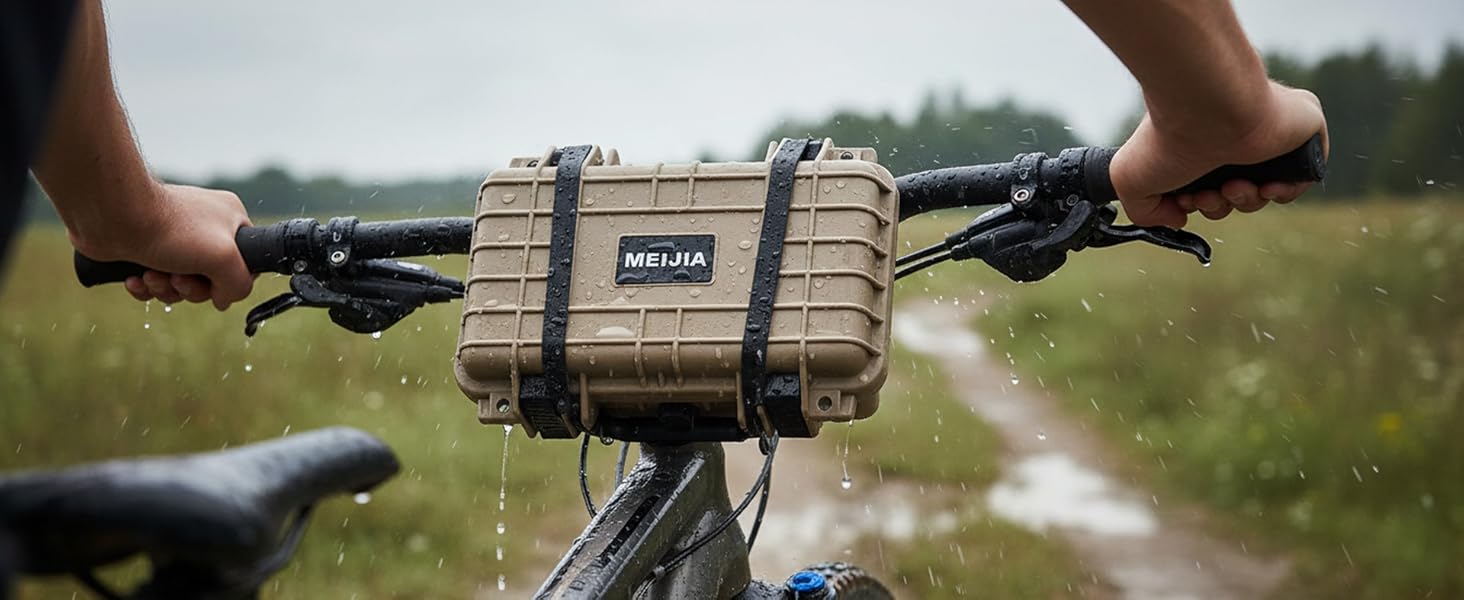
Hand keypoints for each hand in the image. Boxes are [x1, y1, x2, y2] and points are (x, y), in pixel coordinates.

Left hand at [69, 183, 253, 309]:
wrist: (112, 216)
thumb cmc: (170, 229)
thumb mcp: (223, 257)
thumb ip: (239, 283)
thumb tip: (225, 300)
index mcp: (230, 220)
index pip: (246, 262)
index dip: (230, 281)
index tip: (213, 283)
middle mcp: (204, 227)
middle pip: (211, 279)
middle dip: (190, 288)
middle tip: (177, 279)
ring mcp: (173, 239)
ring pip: (180, 283)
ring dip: (165, 289)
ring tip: (151, 275)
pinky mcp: (145, 250)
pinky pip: (154, 282)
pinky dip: (145, 287)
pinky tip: (135, 278)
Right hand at [1110, 80, 1327, 227]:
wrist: (1209, 108)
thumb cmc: (1166, 138)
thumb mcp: (1130, 181)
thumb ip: (1144, 210)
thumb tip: (1177, 220)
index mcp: (1199, 141)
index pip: (1206, 183)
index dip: (1197, 203)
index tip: (1186, 201)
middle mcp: (1233, 135)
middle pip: (1234, 191)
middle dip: (1219, 205)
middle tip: (1208, 195)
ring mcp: (1270, 133)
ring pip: (1266, 188)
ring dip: (1247, 201)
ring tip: (1234, 186)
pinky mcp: (1304, 132)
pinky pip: (1302, 177)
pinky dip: (1285, 192)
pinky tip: (1265, 186)